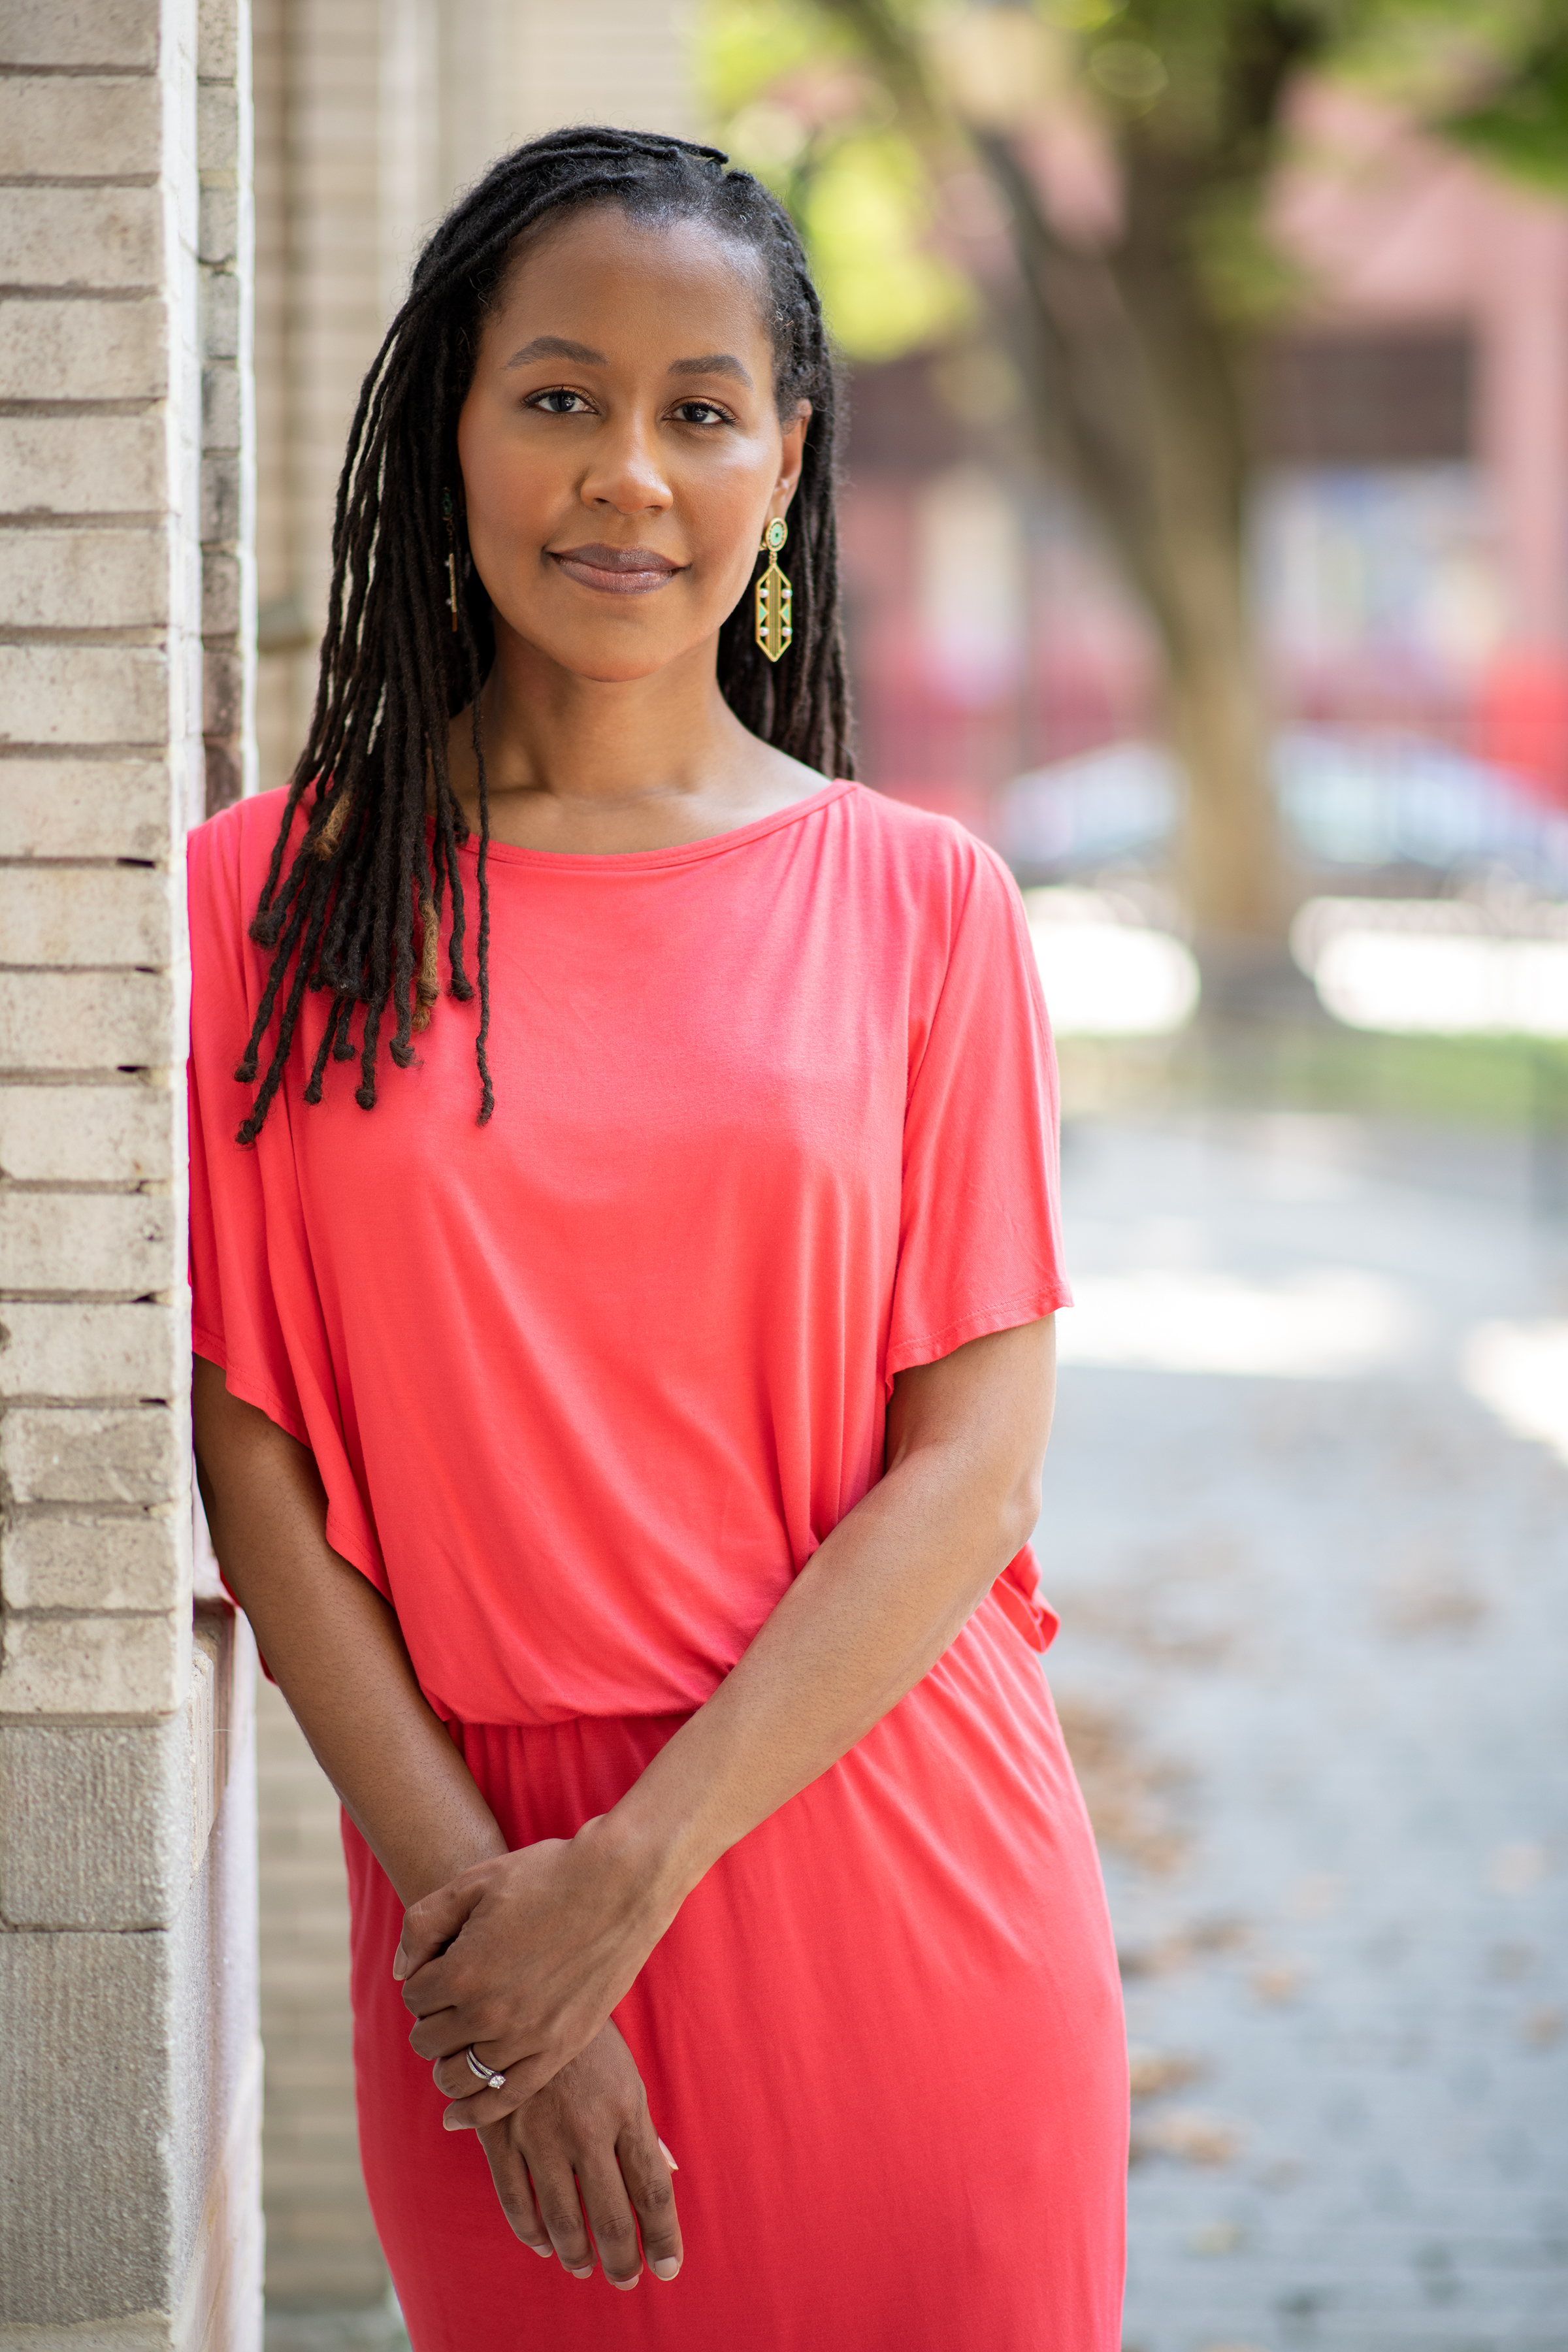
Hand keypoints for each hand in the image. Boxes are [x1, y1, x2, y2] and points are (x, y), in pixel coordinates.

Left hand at [396, 1815, 678, 2122]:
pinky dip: (474, 2111)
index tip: (444, 1965)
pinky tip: (457, 2115)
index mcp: (462, 1972)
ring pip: (458, 2076)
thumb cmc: (546, 1876)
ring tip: (458, 2042)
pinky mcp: (559, 2050)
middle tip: (452, 1998)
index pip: (413, 1999)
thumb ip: (423, 1924)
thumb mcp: (474, 1882)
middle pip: (429, 2041)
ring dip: (448, 2061)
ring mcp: (526, 2037)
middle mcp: (489, 2014)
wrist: (620, 1883)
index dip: (423, 1981)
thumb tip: (402, 1972)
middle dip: (432, 2019)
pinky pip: (503, 2099)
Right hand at [476, 2021, 682, 2289]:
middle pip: (612, 2216)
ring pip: (562, 2219)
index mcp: (626, 2109)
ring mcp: (541, 2133)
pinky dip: (531, 2232)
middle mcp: (587, 2127)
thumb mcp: (625, 2075)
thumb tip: (667, 2174)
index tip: (669, 2267)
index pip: (652, 2189)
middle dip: (623, 2259)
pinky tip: (544, 2245)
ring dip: (576, 2254)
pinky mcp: (500, 2132)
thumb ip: (642, 2129)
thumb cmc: (586, 2040)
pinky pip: (515, 2200)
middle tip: (626, 2279)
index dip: (663, 2236)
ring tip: (585, 2267)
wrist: (523, 1991)